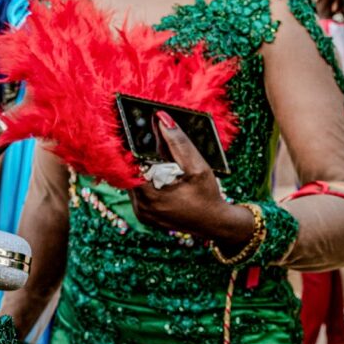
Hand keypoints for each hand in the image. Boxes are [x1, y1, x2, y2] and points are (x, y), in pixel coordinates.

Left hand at [128, 112, 253, 248]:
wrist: (215, 224)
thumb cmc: (207, 196)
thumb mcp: (197, 167)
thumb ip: (178, 142)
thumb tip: (162, 118)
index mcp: (150, 196)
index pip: (128, 164)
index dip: (131, 146)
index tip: (135, 130)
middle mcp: (141, 206)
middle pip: (129, 171)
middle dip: (139, 155)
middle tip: (150, 141)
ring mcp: (141, 212)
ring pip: (132, 180)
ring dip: (142, 167)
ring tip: (157, 157)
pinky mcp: (144, 215)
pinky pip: (138, 190)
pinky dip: (145, 179)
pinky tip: (159, 171)